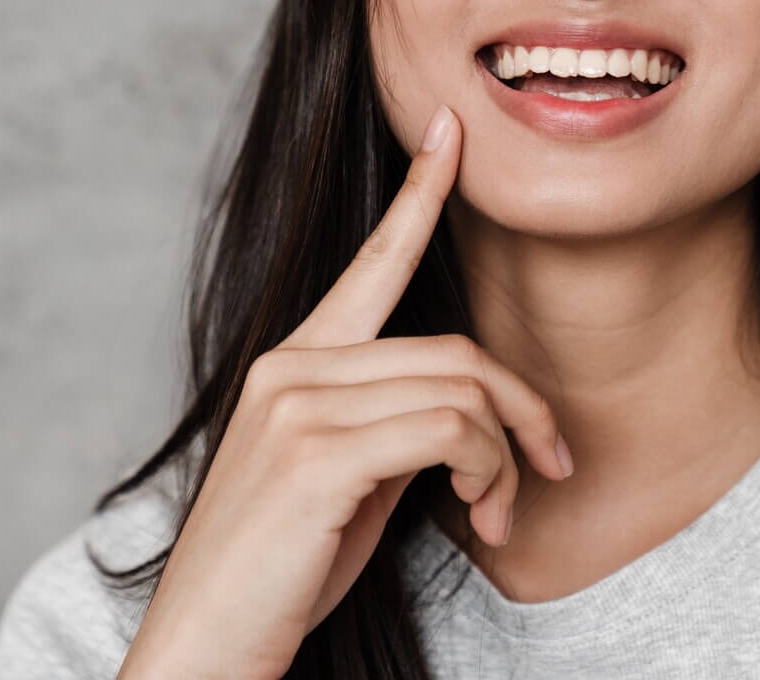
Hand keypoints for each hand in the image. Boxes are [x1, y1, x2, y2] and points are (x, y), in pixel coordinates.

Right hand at [117, 105, 571, 679]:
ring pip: (463, 391)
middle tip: (553, 464)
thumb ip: (396, 423)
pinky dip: (488, 470)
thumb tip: (467, 416)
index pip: (374, 260)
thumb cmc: (282, 568)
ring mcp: (299, 401)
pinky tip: (481, 516)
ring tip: (498, 511)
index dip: (420, 191)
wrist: (206, 652)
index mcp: (300, 360)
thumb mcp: (349, 481)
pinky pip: (451, 431)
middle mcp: (294, 364)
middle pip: (458, 350)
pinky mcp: (315, 451)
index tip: (452, 131)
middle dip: (523, 409)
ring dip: (506, 456)